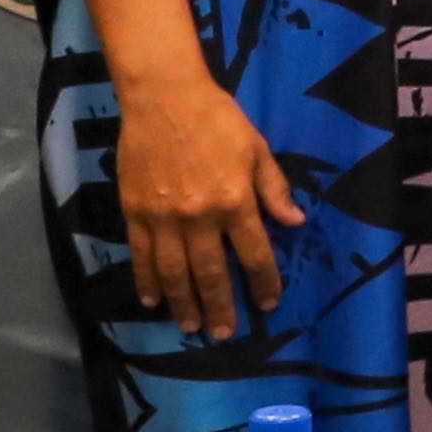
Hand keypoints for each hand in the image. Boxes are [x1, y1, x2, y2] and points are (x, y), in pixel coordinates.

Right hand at [110, 67, 299, 339]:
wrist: (164, 97)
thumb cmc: (217, 119)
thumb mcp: (257, 149)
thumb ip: (274, 189)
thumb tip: (296, 223)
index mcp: (235, 202)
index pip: (254, 254)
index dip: (263, 283)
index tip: (267, 305)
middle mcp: (200, 217)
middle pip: (211, 273)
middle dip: (220, 306)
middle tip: (225, 334)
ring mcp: (164, 217)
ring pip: (174, 272)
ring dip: (183, 303)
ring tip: (191, 326)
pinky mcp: (135, 212)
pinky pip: (141, 255)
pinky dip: (147, 280)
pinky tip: (153, 300)